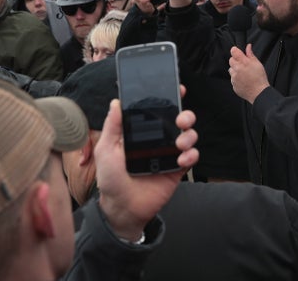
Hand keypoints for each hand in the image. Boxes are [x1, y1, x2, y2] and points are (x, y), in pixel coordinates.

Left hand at [95, 99, 198, 240]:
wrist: (122, 208)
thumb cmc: (111, 179)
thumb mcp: (105, 149)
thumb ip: (113, 126)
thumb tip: (116, 102)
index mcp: (142, 132)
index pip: (158, 111)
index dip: (170, 99)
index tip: (178, 90)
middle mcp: (158, 140)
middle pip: (179, 121)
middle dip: (185, 115)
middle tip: (181, 120)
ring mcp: (169, 154)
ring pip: (189, 136)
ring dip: (189, 135)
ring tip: (179, 143)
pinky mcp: (177, 169)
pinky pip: (192, 157)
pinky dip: (191, 155)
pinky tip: (182, 159)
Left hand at [228, 44, 268, 103]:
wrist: (259, 92)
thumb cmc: (260, 78)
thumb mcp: (257, 64)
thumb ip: (251, 54)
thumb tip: (248, 47)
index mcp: (243, 62)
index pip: (233, 51)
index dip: (236, 51)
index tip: (238, 53)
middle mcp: (237, 69)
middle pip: (231, 60)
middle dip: (236, 61)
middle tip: (244, 65)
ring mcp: (234, 78)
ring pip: (231, 70)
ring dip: (235, 70)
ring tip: (244, 74)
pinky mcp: (233, 85)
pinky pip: (232, 79)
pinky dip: (236, 79)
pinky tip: (244, 80)